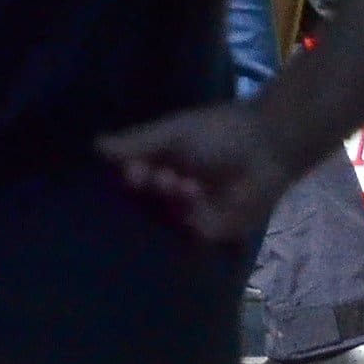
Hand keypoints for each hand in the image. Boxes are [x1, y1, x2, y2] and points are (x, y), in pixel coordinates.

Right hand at [100, 99, 301, 244]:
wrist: (268, 147)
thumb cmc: (221, 132)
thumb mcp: (174, 132)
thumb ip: (137, 143)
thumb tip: (95, 146)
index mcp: (165, 163)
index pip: (135, 175)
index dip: (131, 174)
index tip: (132, 170)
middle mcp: (175, 189)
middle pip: (147, 198)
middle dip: (150, 186)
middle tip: (161, 176)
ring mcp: (194, 211)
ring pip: (165, 215)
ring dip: (171, 198)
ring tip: (184, 182)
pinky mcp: (213, 230)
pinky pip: (189, 231)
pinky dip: (189, 215)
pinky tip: (195, 196)